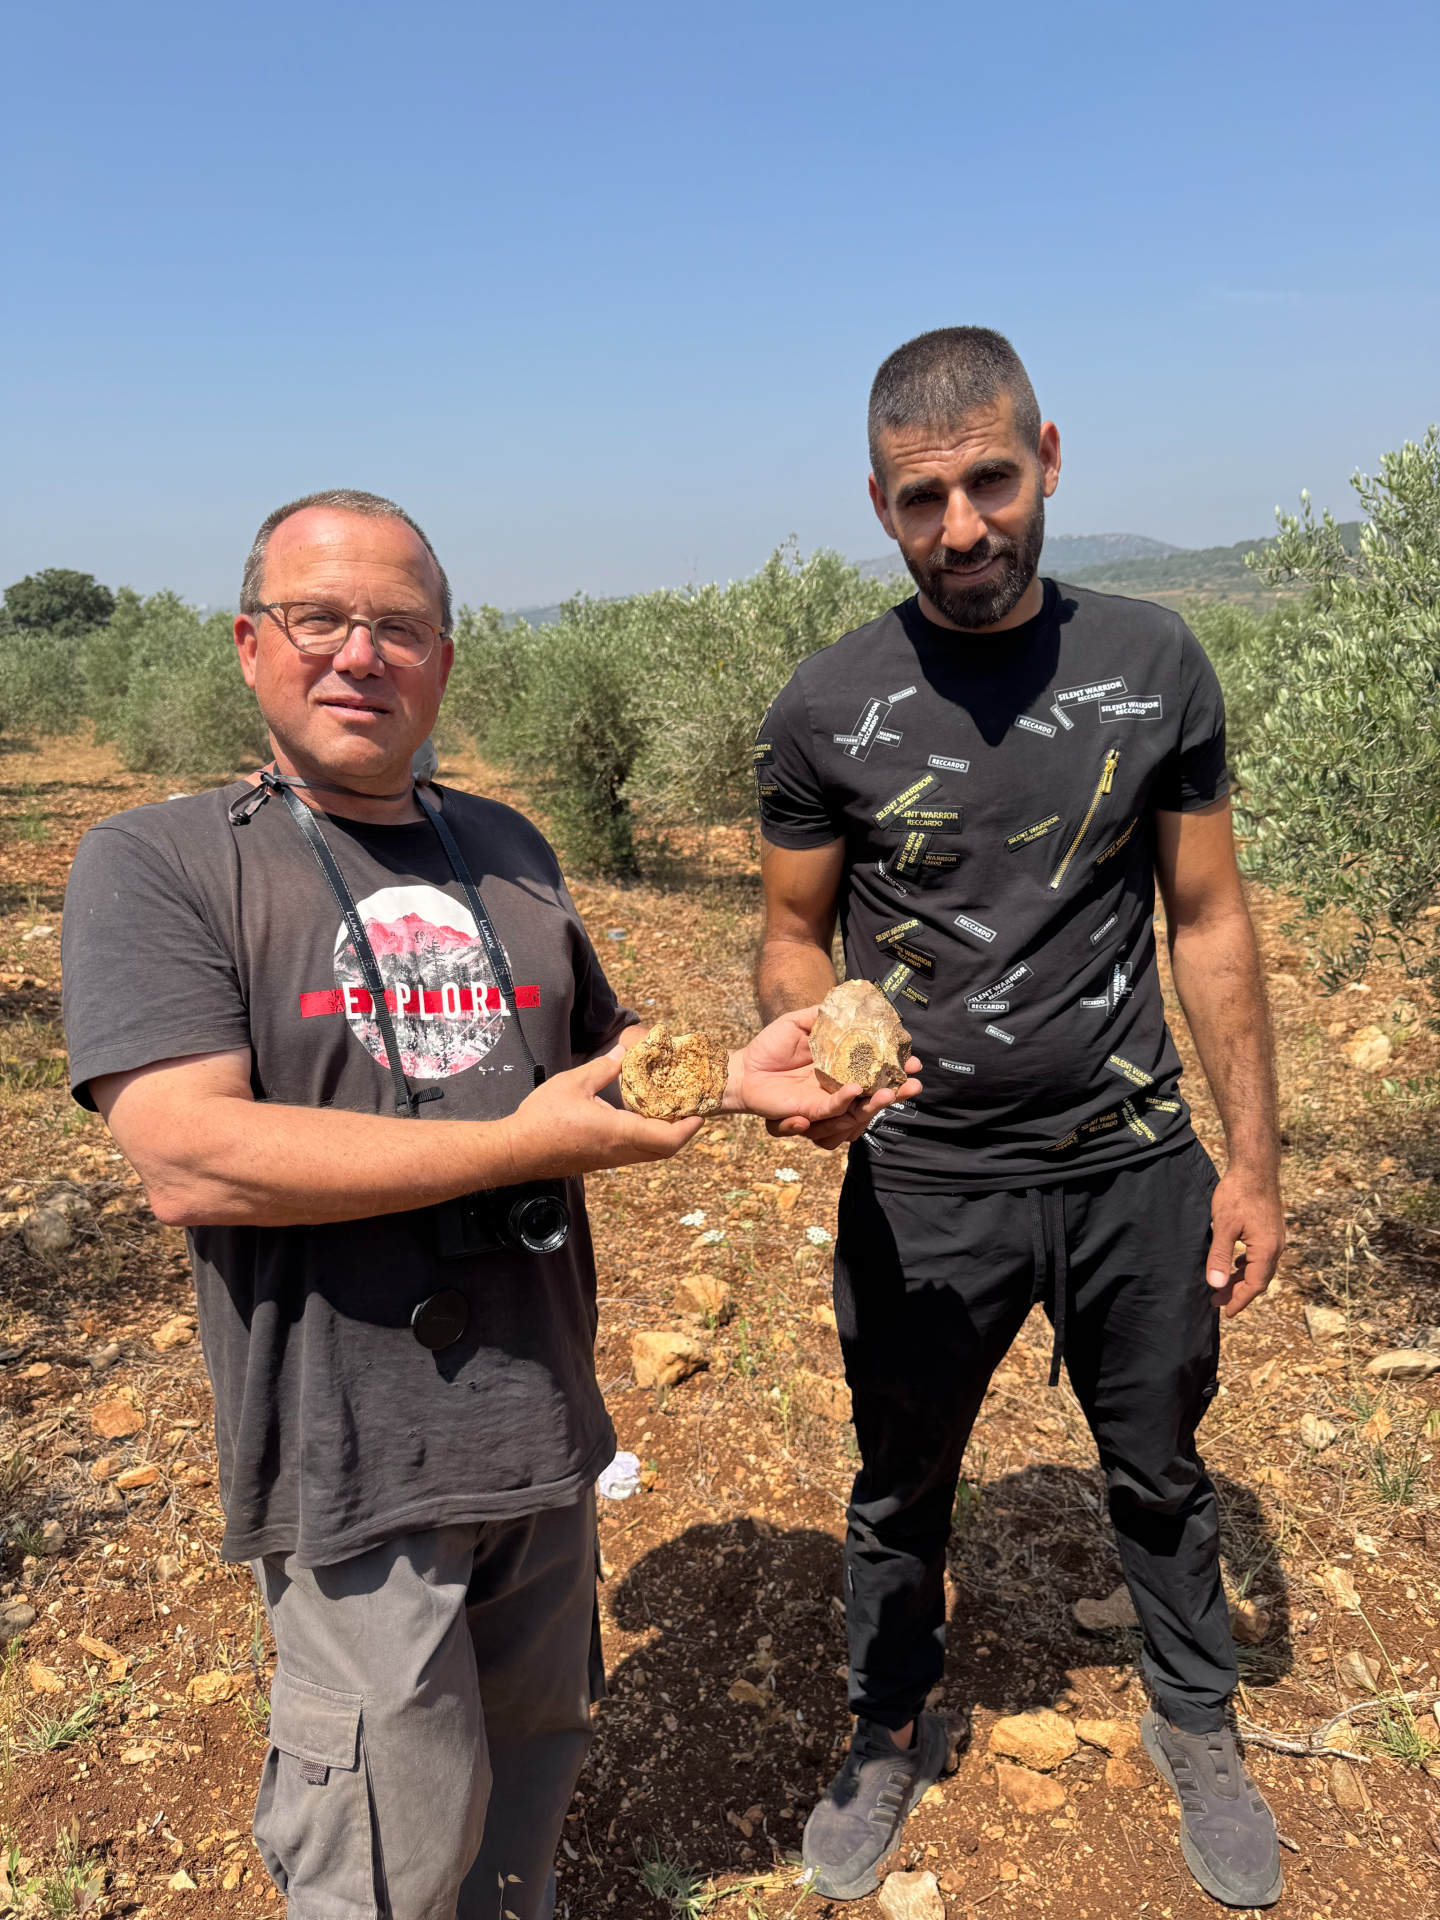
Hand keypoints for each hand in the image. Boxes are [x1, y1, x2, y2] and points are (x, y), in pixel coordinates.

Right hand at [505, 1056, 703, 1178]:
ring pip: (649, 1154)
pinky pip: (634, 1154)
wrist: (517, 1150)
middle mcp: (618, 1152)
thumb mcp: (574, 1082)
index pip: (667, 1139)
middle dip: (682, 1134)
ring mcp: (609, 1161)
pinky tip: (640, 1120)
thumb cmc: (543, 1116)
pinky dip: (647, 1140)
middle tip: (689, 1111)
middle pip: (664, 1151)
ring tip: (668, 1112)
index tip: (700, 1113)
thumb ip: (605, 1067)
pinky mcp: (599, 1162)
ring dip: (665, 1137)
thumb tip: (627, 1052)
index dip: (688, 1128)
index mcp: (617, 1132)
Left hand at [724, 1006, 921, 1125]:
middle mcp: (837, 1089)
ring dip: (876, 1102)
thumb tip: (849, 1001)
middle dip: (897, 1092)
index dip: (896, 1069)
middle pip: (873, 1096)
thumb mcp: (800, 1021)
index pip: (874, 1071)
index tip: (915, 1062)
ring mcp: (825, 1102)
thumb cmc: (770, 1046)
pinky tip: (856, 1090)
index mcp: (840, 1069)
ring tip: (892, 1092)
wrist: (744, 1068)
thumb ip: (823, 1014)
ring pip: (858, 1109)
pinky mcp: (810, 1111)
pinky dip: (845, 1101)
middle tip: (914, 1084)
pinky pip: (832, 1110)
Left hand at [1207, 1163, 1284, 1317]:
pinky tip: (1236, 1264)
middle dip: (1238, 1293)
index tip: (1225, 1313)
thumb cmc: (1238, 1194)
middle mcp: (1276, 1247)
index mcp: (1266, 1250)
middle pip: (1259, 1280)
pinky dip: (1247, 1265)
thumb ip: (1220, 1256)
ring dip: (1242, 1279)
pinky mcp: (1271, 1230)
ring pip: (1260, 1268)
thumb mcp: (1224, 1226)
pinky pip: (1261, 1256)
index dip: (1239, 1301)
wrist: (1255, 1168)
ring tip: (1223, 1286)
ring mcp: (1275, 1238)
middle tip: (1217, 1303)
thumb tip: (1216, 1285)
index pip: (1254, 1286)